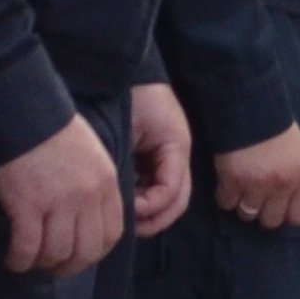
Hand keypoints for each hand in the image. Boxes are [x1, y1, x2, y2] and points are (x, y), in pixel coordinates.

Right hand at [0, 112, 123, 277]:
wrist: (20, 111)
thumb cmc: (51, 128)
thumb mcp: (90, 153)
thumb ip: (94, 184)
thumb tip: (87, 215)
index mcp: (105, 183)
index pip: (112, 233)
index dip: (95, 252)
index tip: (80, 256)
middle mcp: (86, 197)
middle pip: (86, 250)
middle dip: (70, 266)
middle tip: (54, 267)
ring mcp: (57, 203)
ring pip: (56, 252)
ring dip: (43, 264)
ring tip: (31, 262)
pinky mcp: (26, 205)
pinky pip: (27, 248)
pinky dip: (20, 260)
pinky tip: (13, 260)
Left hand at [127, 82, 192, 239]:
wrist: (125, 72)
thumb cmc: (129, 96)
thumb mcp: (128, 131)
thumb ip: (128, 167)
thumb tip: (121, 202)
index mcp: (176, 148)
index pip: (173, 191)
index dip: (151, 206)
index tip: (127, 209)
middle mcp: (178, 157)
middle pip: (178, 202)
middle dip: (155, 219)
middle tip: (128, 227)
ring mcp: (169, 158)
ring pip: (170, 199)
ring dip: (150, 213)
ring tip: (126, 218)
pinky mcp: (157, 158)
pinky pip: (157, 187)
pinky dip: (145, 200)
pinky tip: (126, 202)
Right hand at [212, 120, 299, 228]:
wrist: (249, 104)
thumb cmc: (275, 124)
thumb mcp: (298, 151)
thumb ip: (296, 177)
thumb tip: (290, 202)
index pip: (299, 216)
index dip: (286, 215)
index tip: (277, 208)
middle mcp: (282, 184)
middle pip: (271, 221)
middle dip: (262, 212)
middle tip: (255, 199)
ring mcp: (256, 184)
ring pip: (247, 215)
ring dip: (242, 205)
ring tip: (239, 190)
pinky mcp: (232, 181)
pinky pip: (226, 203)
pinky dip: (224, 196)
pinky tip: (226, 183)